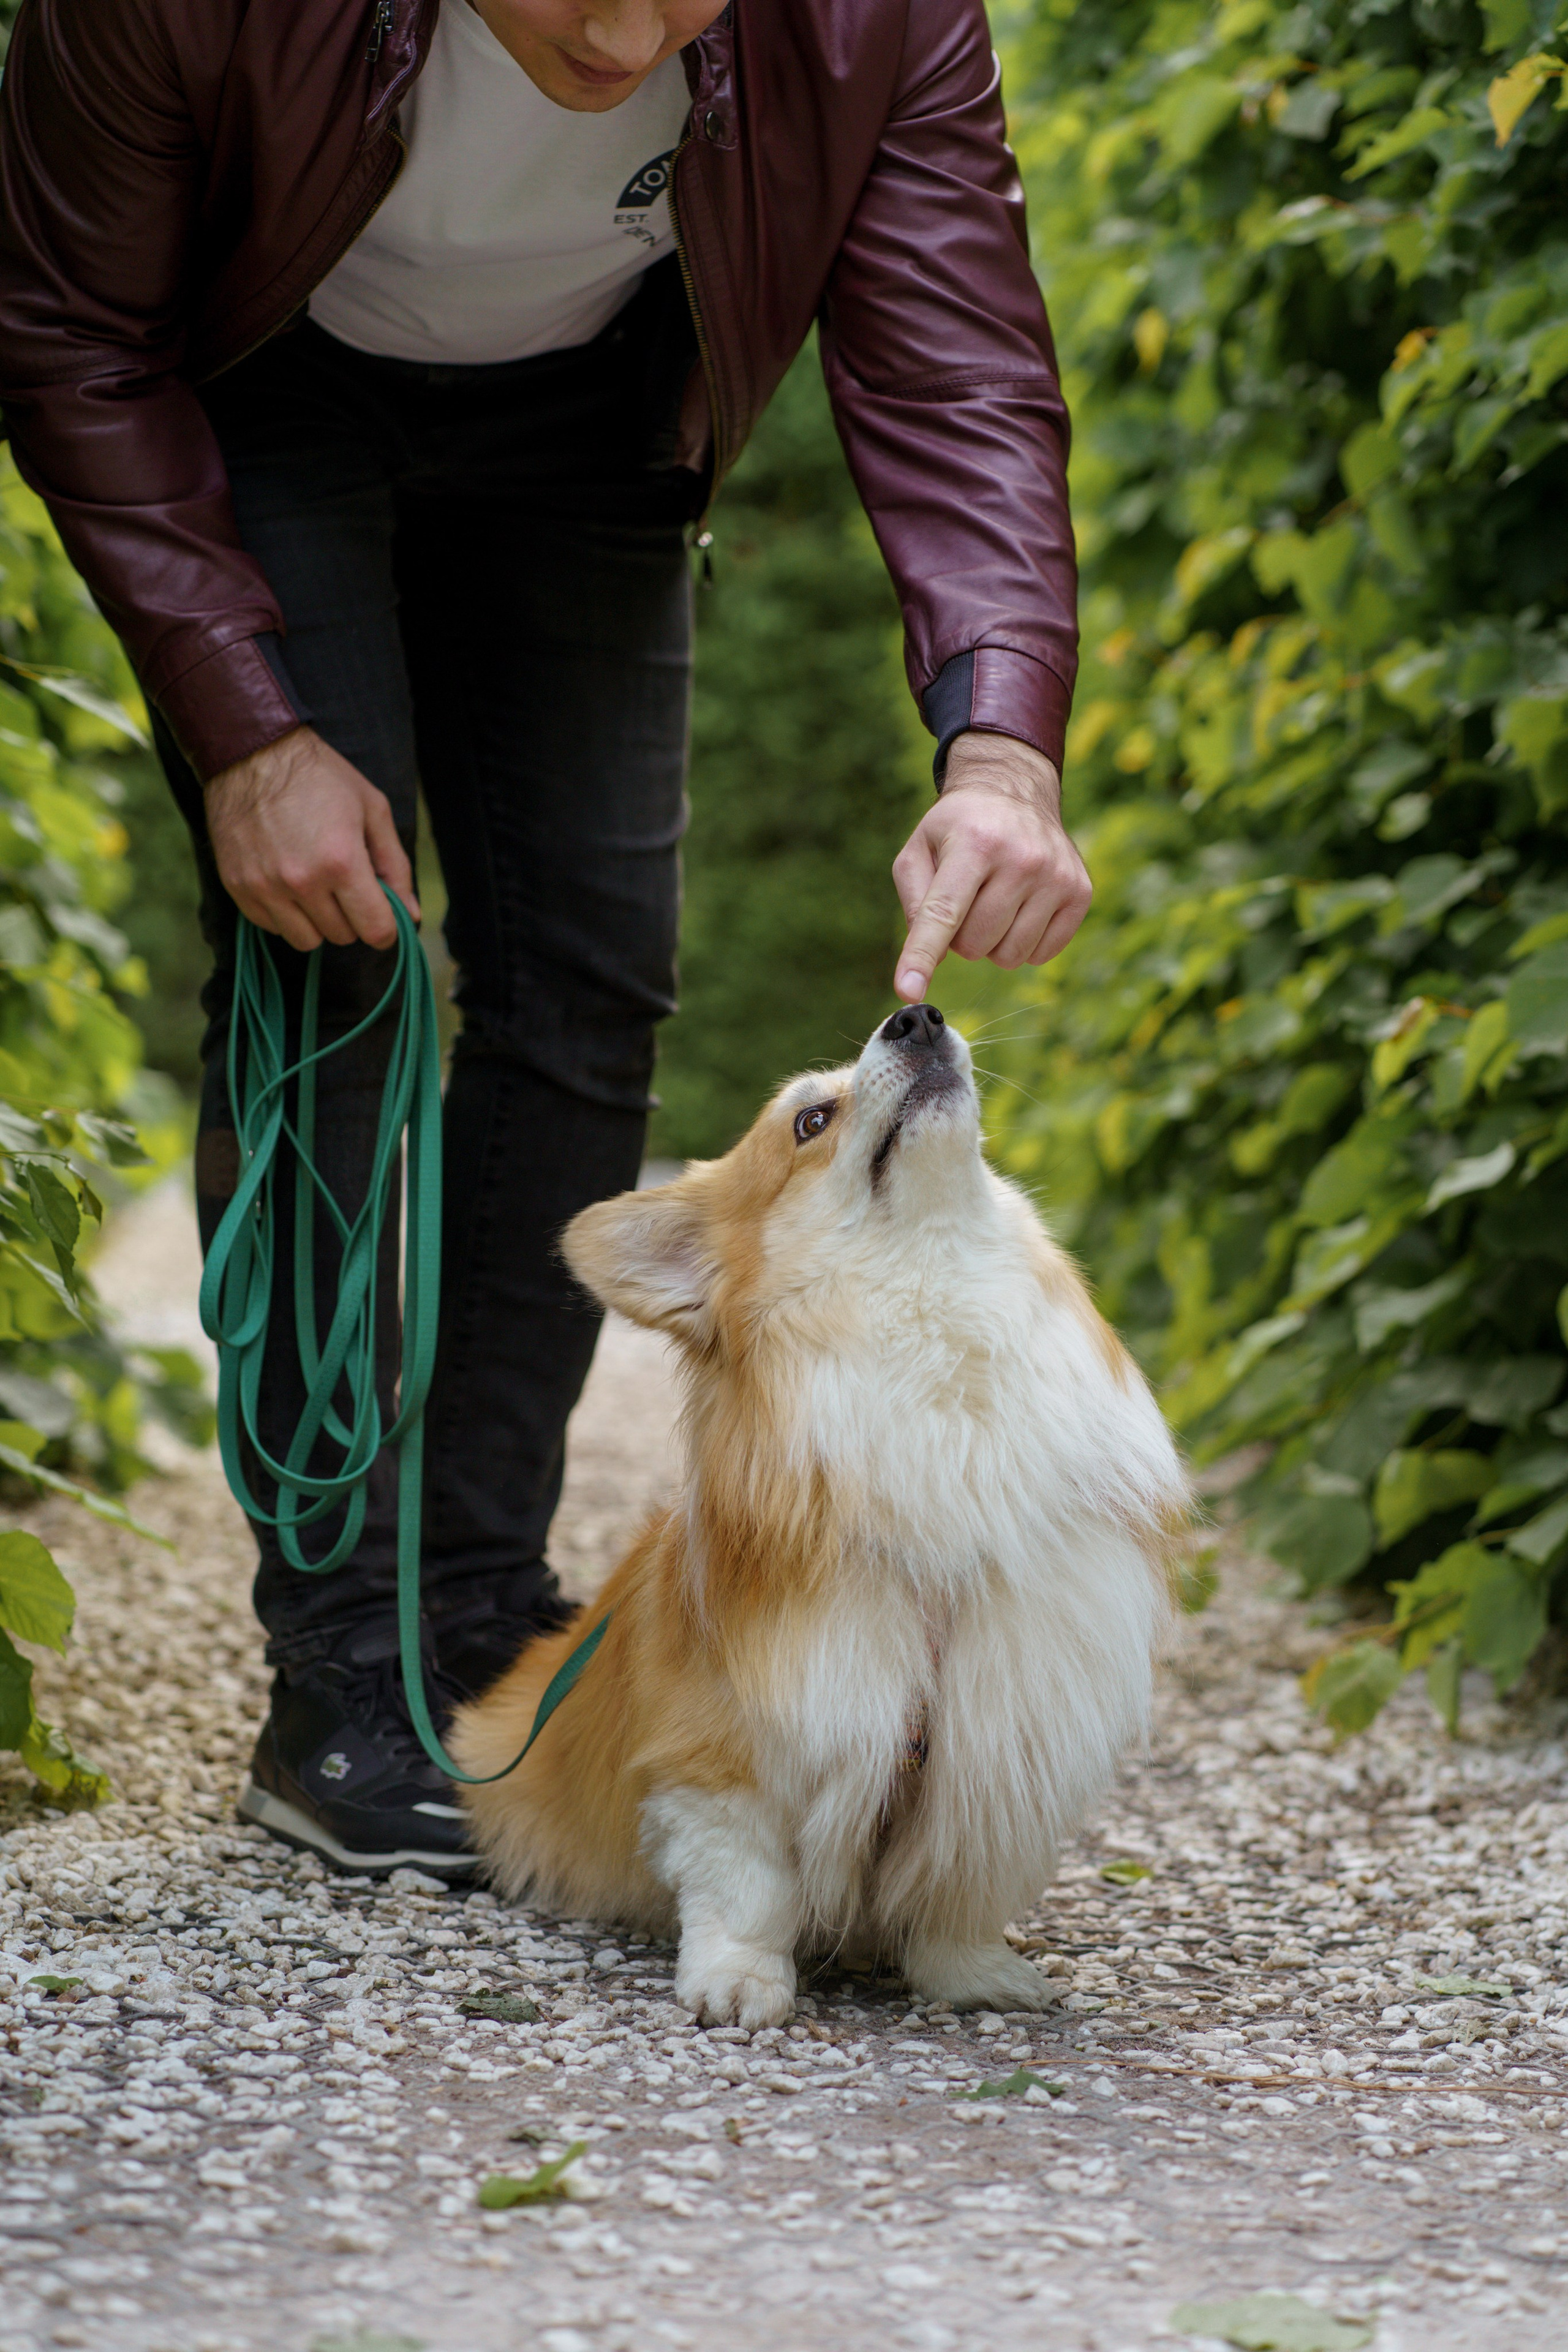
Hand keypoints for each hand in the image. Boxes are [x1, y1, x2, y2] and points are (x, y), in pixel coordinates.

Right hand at [204, 727, 418, 952]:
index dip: (386, 929)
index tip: (384, 917)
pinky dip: (285, 914)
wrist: (252, 752)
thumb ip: (396, 866)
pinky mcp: (238, 887)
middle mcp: (302, 881)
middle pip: (342, 936)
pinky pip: (272, 927)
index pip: (375, 929)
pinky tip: (287, 881)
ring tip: (316, 884)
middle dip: (352, 917)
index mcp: (341, 861)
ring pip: (306, 940)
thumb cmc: (320, 777)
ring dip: (318, 921)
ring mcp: (265, 887)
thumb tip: (411, 915)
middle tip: (345, 883)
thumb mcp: (372, 810)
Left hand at [891, 732, 1090, 1002]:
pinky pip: (1041, 954)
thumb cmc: (959, 828)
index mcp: (974, 842)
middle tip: (966, 901)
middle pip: (974, 944)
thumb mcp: (918, 849)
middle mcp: (1022, 858)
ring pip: (1008, 956)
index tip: (908, 990)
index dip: (922, 955)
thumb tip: (928, 958)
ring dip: (992, 942)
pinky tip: (1021, 908)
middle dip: (960, 936)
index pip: (944, 912)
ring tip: (993, 902)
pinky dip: (1023, 943)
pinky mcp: (1080, 892)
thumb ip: (914, 901)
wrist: (1015, 792)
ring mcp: (1056, 876)